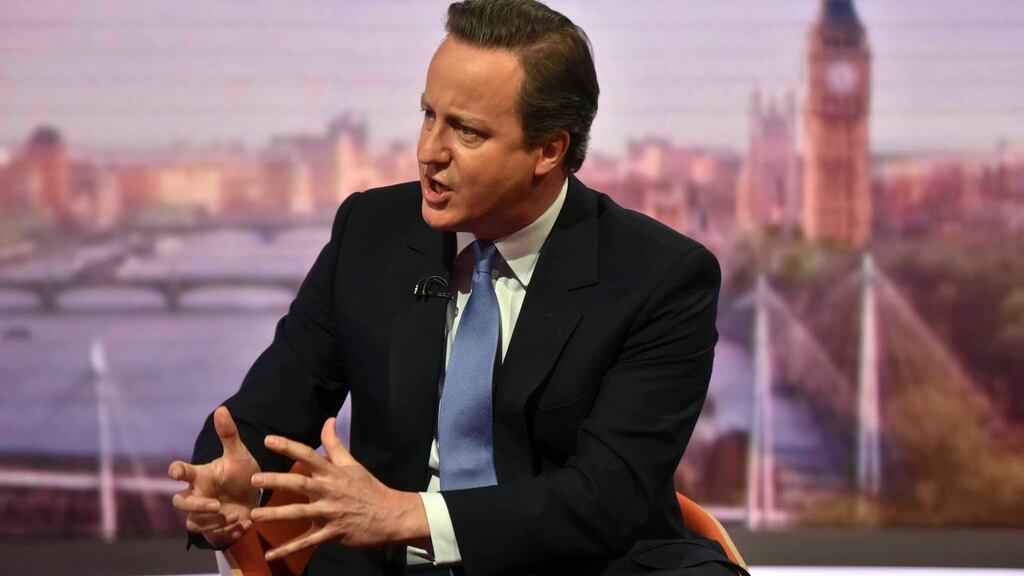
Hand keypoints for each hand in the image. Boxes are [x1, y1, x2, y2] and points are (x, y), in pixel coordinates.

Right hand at [168, 406, 260, 547]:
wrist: (255, 497)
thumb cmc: (241, 474)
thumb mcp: (239, 455)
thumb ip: (229, 435)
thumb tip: (222, 408)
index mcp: (201, 476)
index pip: (181, 472)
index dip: (176, 471)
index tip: (176, 471)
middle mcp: (197, 495)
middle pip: (179, 502)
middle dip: (196, 505)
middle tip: (218, 504)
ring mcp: (203, 514)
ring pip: (193, 523)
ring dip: (214, 522)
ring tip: (235, 515)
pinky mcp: (213, 530)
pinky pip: (211, 536)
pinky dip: (227, 532)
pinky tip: (243, 525)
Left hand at [250, 417, 429, 560]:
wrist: (390, 516)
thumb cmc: (368, 488)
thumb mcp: (352, 464)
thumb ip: (335, 443)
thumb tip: (328, 420)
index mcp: (333, 472)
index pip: (308, 455)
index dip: (288, 447)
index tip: (268, 440)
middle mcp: (329, 491)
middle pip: (300, 483)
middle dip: (277, 481)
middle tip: (254, 479)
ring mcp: (330, 513)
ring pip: (299, 513)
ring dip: (276, 514)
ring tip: (255, 516)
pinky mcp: (331, 533)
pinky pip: (307, 542)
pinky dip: (288, 549)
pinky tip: (271, 553)